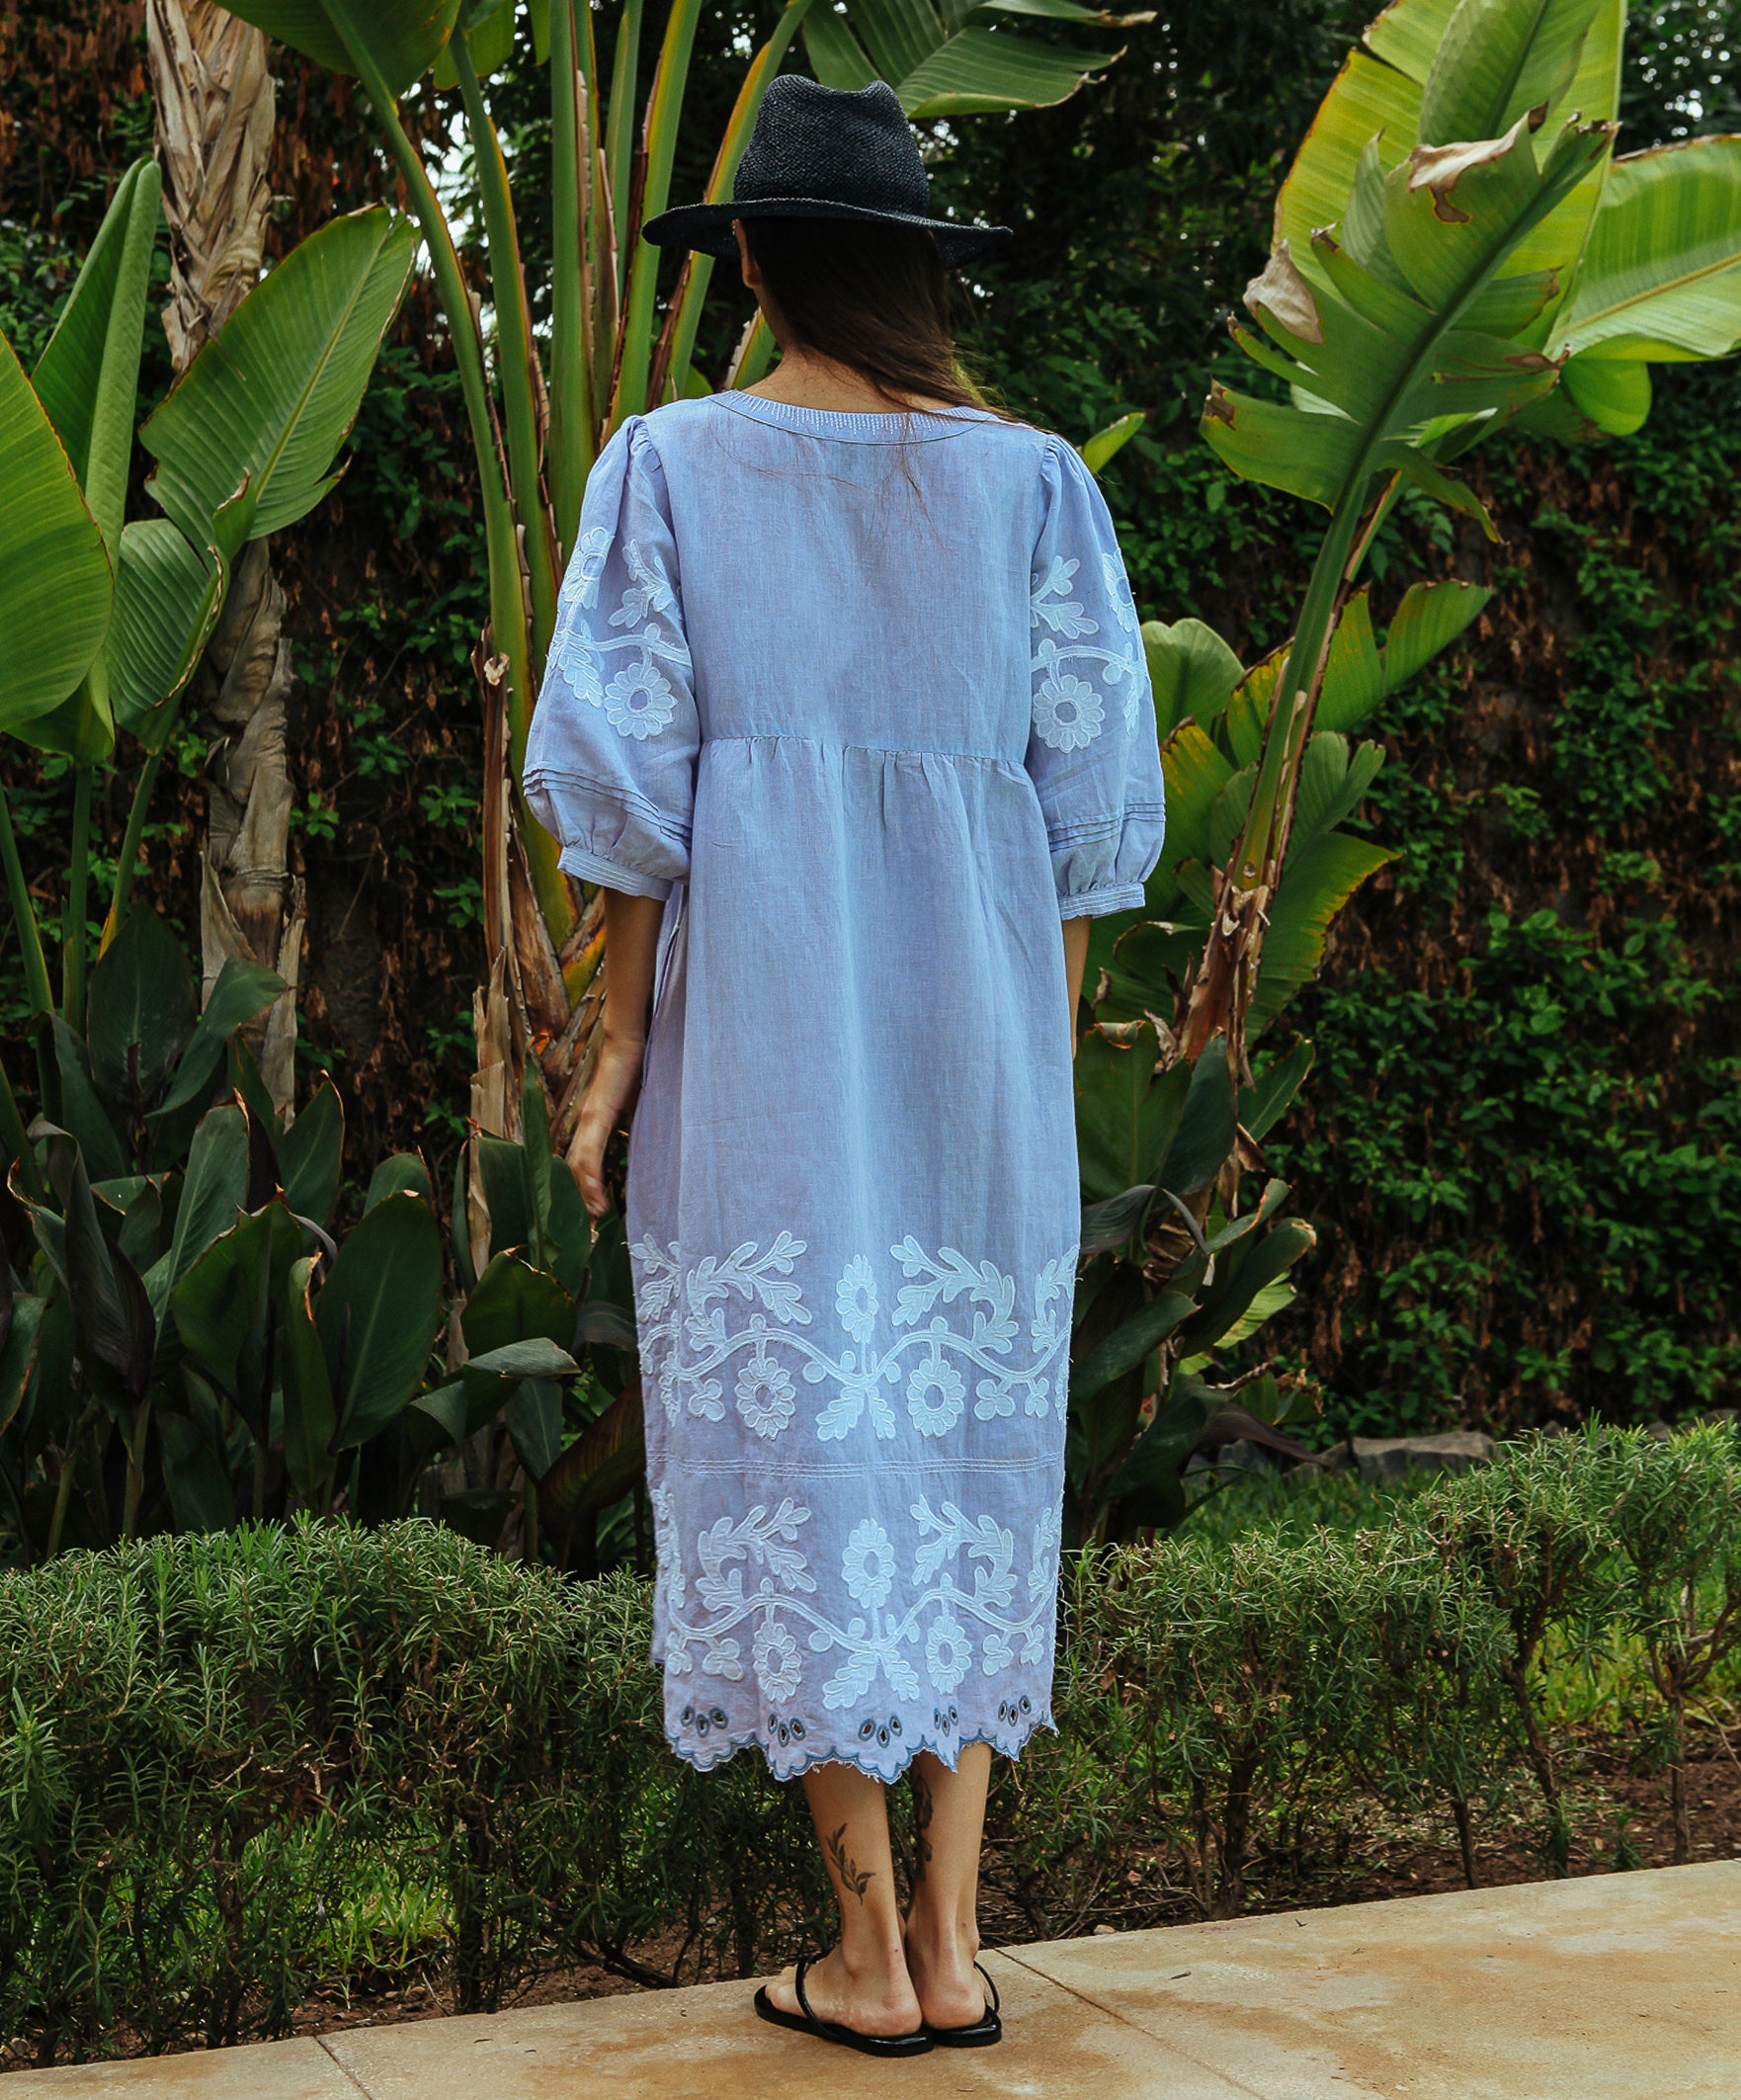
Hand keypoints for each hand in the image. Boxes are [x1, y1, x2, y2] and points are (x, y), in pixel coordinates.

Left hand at [566, 1030, 645, 1218]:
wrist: (629, 1042)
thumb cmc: (635, 1071)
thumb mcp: (637, 1110)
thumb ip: (634, 1130)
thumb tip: (640, 1150)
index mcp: (593, 1125)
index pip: (581, 1164)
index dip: (585, 1189)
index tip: (595, 1212)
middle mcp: (585, 1126)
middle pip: (572, 1171)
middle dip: (579, 1200)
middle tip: (589, 1226)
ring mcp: (588, 1122)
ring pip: (577, 1166)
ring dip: (584, 1194)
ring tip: (594, 1216)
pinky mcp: (597, 1116)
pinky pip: (590, 1153)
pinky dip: (591, 1177)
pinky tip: (595, 1196)